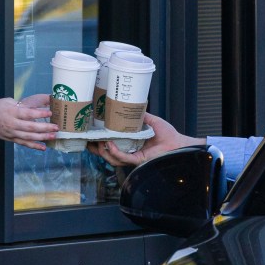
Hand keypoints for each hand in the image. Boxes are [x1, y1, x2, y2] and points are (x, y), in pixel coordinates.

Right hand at [0, 95, 57, 150]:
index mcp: (11, 112)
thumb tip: (38, 104)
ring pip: (29, 137)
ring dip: (43, 137)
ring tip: (54, 136)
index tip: (50, 112)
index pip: (28, 113)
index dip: (40, 114)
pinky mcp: (11, 139)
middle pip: (31, 127)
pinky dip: (34, 146)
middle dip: (45, 128)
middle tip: (56, 126)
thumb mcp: (8, 101)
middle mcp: (12, 124)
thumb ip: (22, 105)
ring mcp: (11, 133)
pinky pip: (24, 143)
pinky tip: (44, 147)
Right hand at [87, 112, 204, 166]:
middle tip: (86, 140)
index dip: (98, 142)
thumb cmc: (167, 134)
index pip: (110, 145)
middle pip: (107, 154)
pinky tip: (109, 144)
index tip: (88, 135)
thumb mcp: (150, 120)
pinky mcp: (138, 160)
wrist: (178, 143)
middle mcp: (129, 151)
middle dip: (95, 149)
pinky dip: (114, 151)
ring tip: (97, 141)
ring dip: (103, 151)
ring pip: (112, 158)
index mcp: (130, 143)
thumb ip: (139, 115)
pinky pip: (122, 157)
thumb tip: (129, 104)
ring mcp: (132, 157)